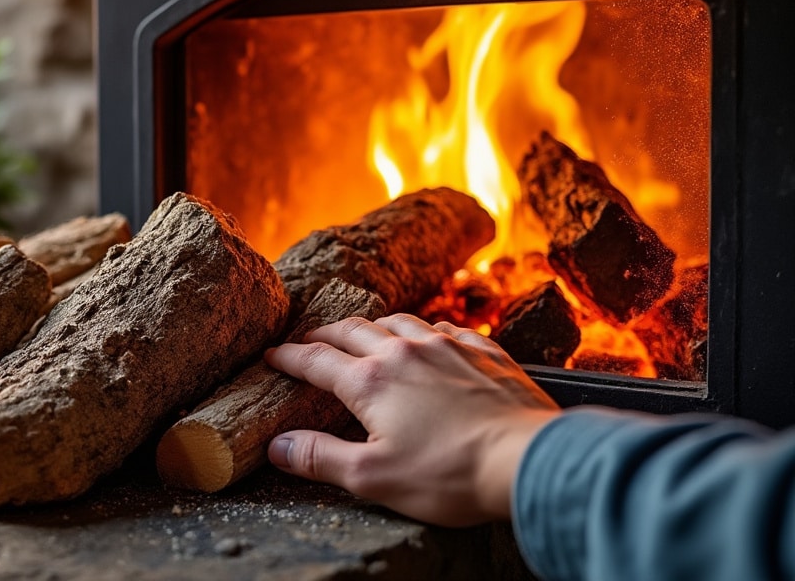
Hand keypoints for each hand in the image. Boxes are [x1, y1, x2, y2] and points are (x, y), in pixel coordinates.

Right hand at [263, 314, 559, 525]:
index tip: (272, 355)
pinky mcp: (484, 352)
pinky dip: (426, 331)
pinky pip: (446, 328)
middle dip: (324, 334)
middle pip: (352, 330)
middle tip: (310, 340)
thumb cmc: (450, 474)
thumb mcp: (372, 477)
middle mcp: (404, 353)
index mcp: (370, 382)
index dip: (288, 357)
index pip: (316, 360)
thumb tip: (278, 446)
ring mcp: (447, 347)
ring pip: (399, 321)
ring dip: (374, 325)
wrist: (526, 458)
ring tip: (365, 333)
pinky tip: (430, 340)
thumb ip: (320, 458)